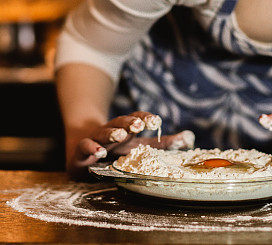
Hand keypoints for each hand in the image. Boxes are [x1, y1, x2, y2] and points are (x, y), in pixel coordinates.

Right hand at [67, 111, 194, 176]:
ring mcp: (96, 140)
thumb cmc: (116, 151)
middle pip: (120, 122)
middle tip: (139, 125)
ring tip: (120, 135)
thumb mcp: (141, 147)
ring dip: (112, 133)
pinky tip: (98, 151)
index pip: (137, 119)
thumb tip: (190, 138)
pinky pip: (85, 147)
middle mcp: (111, 131)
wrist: (83, 152)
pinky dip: (91, 148)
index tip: (157, 121)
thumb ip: (164, 144)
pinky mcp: (81, 152)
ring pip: (104, 132)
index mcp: (127, 130)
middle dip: (130, 122)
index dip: (146, 118)